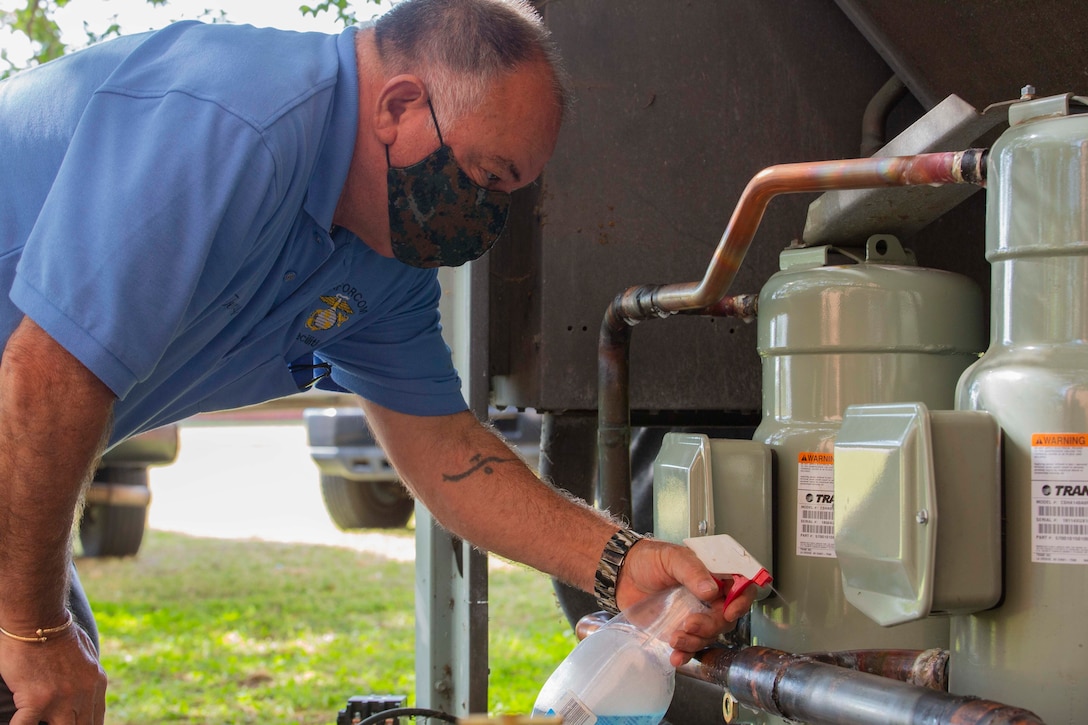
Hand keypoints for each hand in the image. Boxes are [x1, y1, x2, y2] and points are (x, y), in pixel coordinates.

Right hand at [0, 622, 106, 724]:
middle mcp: (84, 694)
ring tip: (40, 724)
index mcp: (96, 683)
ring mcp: (62, 698)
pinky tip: (18, 723)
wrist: (38, 617)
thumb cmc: (57, 632)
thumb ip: (88, 675)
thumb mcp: (86, 653)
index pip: (96, 720)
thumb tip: (88, 687)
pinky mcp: (37, 699)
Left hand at [614, 538, 758, 665]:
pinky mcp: (679, 629)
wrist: (622, 574)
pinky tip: (676, 657)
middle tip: (690, 623)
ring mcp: (695, 614)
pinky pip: (690, 647)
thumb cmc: (649, 559)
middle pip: (725, 618)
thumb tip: (711, 589)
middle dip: (710, 625)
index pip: (741, 588)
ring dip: (695, 641)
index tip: (730, 611)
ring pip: (709, 635)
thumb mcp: (672, 557)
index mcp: (713, 575)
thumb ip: (692, 570)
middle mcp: (709, 597)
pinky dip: (685, 654)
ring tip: (675, 637)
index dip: (742, 600)